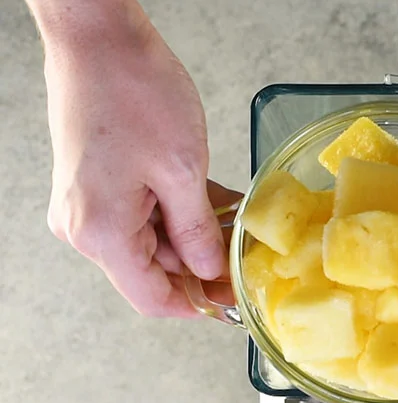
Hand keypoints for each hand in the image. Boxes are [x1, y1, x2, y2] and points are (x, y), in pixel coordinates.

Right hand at [39, 2, 241, 316]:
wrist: (97, 38)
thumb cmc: (133, 92)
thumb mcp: (182, 170)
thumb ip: (199, 232)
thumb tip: (213, 270)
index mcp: (102, 233)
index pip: (154, 298)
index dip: (198, 305)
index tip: (234, 301)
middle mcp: (86, 227)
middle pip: (155, 270)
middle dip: (204, 265)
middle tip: (248, 255)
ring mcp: (88, 205)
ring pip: (153, 241)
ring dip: (197, 236)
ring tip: (240, 223)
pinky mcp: (98, 184)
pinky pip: (144, 214)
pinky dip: (179, 212)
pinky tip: (217, 203)